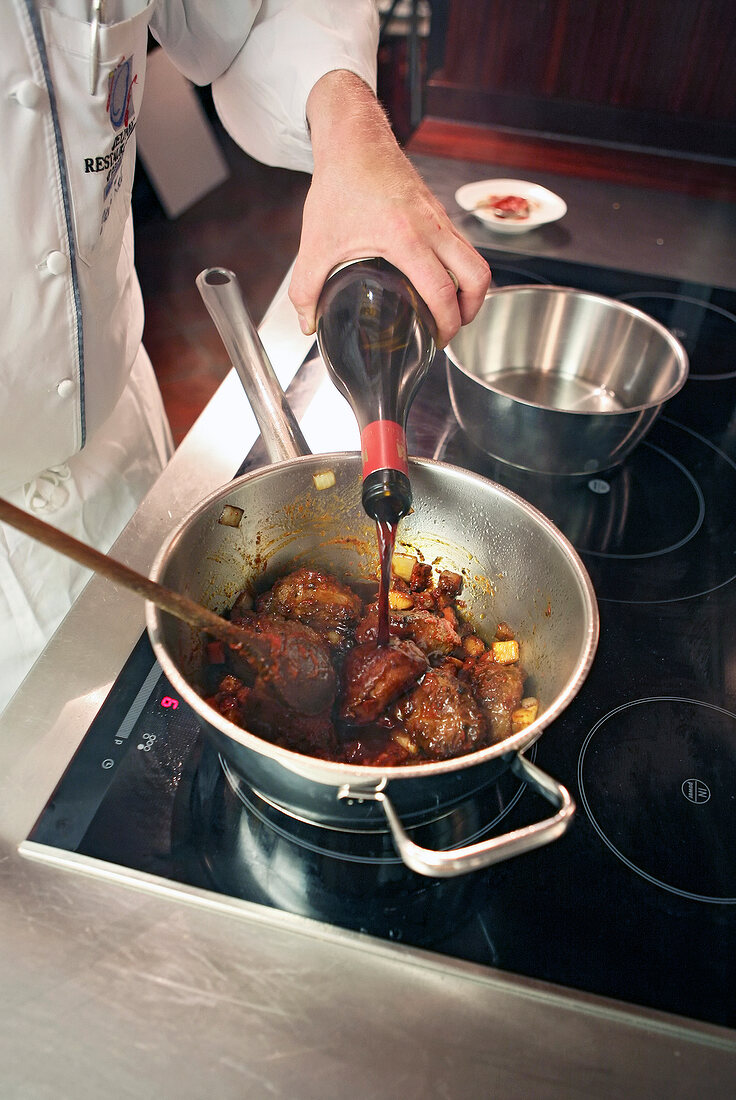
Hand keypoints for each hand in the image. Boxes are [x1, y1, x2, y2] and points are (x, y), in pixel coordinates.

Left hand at [289, 72, 489, 347]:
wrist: (355, 138)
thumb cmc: (340, 182)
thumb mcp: (316, 241)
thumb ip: (306, 288)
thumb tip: (308, 322)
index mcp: (405, 237)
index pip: (441, 291)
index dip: (445, 324)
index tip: (436, 342)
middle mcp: (432, 227)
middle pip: (477, 277)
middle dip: (470, 312)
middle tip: (449, 331)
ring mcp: (439, 218)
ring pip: (477, 261)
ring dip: (471, 292)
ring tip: (452, 313)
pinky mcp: (438, 211)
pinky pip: (463, 247)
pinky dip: (460, 270)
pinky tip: (439, 283)